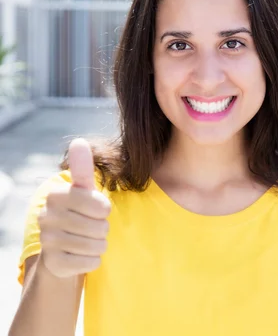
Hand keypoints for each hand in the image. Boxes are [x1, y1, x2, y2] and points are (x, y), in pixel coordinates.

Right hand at [38, 138, 110, 277]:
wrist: (64, 250)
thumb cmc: (81, 215)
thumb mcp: (84, 192)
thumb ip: (83, 168)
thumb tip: (78, 141)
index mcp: (56, 195)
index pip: (99, 204)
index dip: (104, 209)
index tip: (97, 210)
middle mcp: (46, 216)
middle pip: (100, 226)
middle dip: (103, 228)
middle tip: (91, 227)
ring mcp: (47, 241)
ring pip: (97, 245)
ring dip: (99, 245)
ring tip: (88, 241)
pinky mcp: (54, 263)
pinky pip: (91, 262)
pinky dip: (93, 260)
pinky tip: (82, 255)